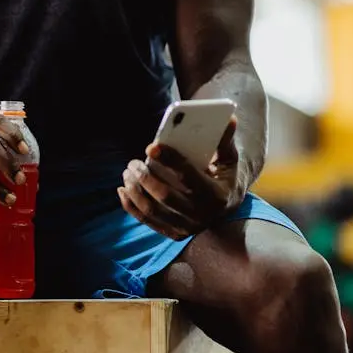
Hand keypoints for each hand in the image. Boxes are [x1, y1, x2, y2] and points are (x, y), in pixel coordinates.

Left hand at [117, 117, 245, 240]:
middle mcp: (202, 215)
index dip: (169, 160)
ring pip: (153, 210)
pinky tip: (123, 190)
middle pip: (165, 196)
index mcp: (216, 195)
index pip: (188, 177)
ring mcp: (188, 227)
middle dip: (145, 177)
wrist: (227, 204)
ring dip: (135, 191)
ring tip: (127, 172)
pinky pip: (147, 221)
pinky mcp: (175, 234)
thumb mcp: (229, 158)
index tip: (151, 146)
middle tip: (133, 162)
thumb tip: (229, 118)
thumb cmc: (223, 174)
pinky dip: (131, 206)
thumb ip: (224, 140)